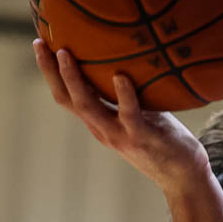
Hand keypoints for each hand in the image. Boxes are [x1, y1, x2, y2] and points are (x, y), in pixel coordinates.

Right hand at [33, 39, 208, 192]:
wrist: (183, 177)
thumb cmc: (164, 140)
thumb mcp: (139, 114)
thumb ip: (125, 96)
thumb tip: (124, 60)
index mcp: (99, 123)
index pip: (66, 97)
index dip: (50, 73)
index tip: (40, 46)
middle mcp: (103, 129)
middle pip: (67, 99)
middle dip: (50, 71)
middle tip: (39, 44)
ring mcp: (120, 135)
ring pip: (88, 107)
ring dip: (74, 79)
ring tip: (65, 54)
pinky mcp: (141, 138)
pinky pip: (129, 115)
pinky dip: (124, 95)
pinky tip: (120, 77)